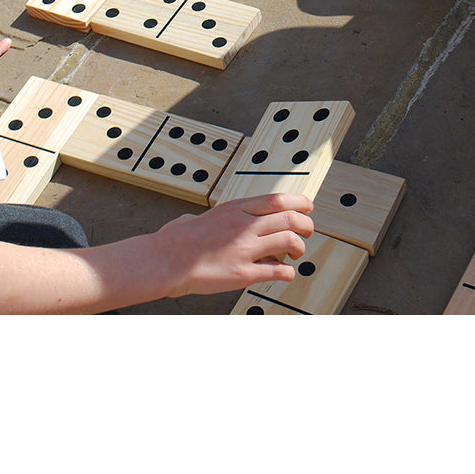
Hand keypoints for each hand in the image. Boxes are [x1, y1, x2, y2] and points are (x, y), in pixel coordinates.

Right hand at [154, 193, 314, 297]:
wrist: (166, 260)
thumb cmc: (178, 239)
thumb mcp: (201, 215)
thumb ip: (213, 218)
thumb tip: (200, 220)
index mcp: (235, 209)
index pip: (277, 200)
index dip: (299, 202)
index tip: (308, 207)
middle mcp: (244, 225)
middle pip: (290, 218)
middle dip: (306, 225)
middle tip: (307, 231)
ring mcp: (245, 249)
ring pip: (289, 242)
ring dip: (299, 248)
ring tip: (295, 253)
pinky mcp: (243, 273)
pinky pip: (277, 270)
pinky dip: (287, 272)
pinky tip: (284, 273)